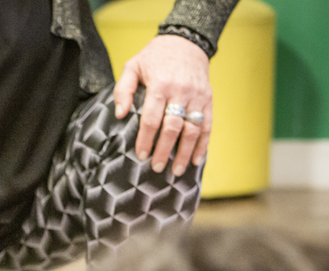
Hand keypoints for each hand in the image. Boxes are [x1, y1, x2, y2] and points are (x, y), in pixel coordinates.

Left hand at [114, 34, 212, 177]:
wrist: (187, 41)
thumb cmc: (154, 57)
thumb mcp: (133, 66)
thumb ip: (123, 89)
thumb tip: (120, 115)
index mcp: (160, 84)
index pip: (152, 118)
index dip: (146, 139)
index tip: (140, 155)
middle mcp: (181, 91)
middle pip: (173, 127)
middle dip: (164, 150)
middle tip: (156, 167)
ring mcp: (197, 96)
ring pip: (193, 129)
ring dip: (185, 152)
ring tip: (176, 171)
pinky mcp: (208, 99)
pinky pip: (208, 125)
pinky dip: (203, 144)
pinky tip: (196, 160)